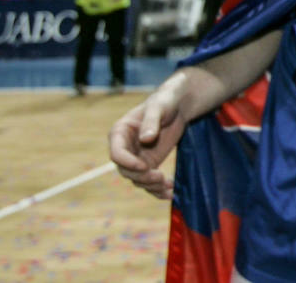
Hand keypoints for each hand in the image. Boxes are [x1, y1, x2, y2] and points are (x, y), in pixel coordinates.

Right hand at [108, 79, 189, 199]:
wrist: (178, 105)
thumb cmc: (165, 102)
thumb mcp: (159, 108)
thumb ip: (151, 122)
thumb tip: (145, 139)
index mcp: (120, 133)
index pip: (116, 154)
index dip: (128, 163)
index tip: (145, 167)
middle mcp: (125, 148)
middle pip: (126, 171)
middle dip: (142, 177)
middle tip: (161, 177)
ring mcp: (136, 158)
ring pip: (137, 179)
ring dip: (151, 186)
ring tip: (168, 186)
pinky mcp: (149, 164)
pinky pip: (149, 181)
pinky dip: (158, 190)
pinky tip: (170, 193)